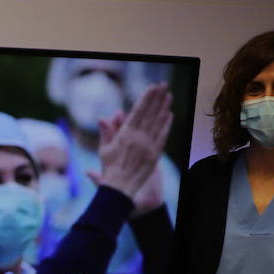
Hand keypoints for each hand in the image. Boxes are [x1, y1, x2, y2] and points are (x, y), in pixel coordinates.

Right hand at [94, 84, 173, 201]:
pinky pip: (162, 136)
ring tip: (168, 95)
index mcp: (125, 135)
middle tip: (163, 85)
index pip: (137, 111)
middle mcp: (138, 138)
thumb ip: (106, 132)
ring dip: (164, 107)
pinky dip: (166, 124)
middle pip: (150, 113)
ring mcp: (148, 146)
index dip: (145, 98)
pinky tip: (170, 114)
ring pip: (158, 122)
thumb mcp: (104, 149)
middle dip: (157, 98)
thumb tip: (103, 118)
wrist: (120, 188)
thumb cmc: (110, 169)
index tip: (151, 88)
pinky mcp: (155, 154)